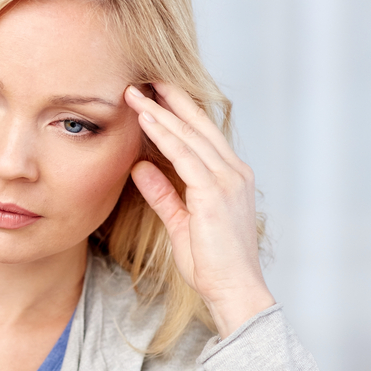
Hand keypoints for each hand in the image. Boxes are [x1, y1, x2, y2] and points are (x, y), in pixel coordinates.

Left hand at [124, 82, 273, 337]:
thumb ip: (162, 193)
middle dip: (170, 100)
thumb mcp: (180, 223)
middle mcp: (233, 173)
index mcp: (230, 178)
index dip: (179, 113)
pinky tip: (146, 121)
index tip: (156, 94)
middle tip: (145, 78)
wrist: (235, 291)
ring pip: (190, 136)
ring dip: (161, 112)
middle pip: (198, 126)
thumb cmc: (212, 265)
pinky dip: (164, 136)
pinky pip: (185, 156)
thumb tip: (140, 166)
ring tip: (136, 93)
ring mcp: (227, 181)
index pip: (202, 136)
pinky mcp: (215, 193)